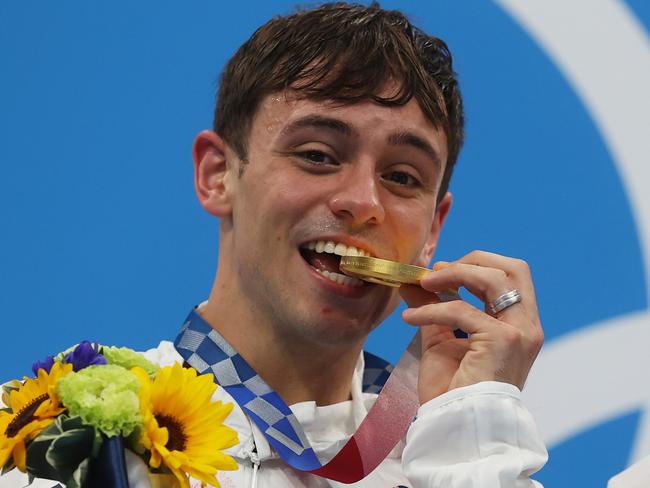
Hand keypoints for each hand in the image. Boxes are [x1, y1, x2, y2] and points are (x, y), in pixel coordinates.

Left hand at [400, 250, 543, 403]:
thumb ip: (433, 307)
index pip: (511, 276)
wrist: (455, 424)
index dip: (476, 265)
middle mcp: (527, 327)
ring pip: (492, 279)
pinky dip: (431, 309)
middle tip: (436, 271)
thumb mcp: (440, 339)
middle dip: (471, 261)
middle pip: (512, 268)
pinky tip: (410, 319)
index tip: (441, 272)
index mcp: (519, 326)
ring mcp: (519, 333)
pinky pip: (461, 309)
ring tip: (421, 284)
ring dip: (452, 275)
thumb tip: (412, 281)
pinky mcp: (503, 340)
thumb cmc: (453, 390)